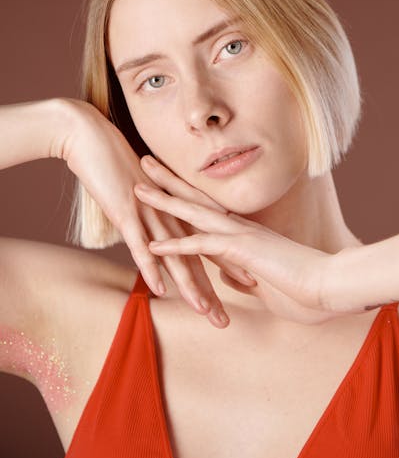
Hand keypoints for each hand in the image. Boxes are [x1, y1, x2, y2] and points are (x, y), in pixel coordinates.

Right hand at [59, 98, 253, 327]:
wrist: (92, 138)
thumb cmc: (113, 165)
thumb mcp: (137, 195)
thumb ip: (150, 214)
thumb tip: (155, 235)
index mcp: (173, 209)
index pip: (203, 245)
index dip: (225, 266)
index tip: (246, 286)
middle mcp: (168, 213)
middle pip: (196, 257)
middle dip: (212, 290)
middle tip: (226, 319)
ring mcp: (149, 213)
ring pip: (175, 255)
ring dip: (190, 286)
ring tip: (205, 312)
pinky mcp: (127, 213)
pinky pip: (141, 245)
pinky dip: (152, 268)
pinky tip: (161, 290)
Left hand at [133, 181, 339, 324]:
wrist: (330, 282)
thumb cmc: (304, 286)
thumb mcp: (266, 283)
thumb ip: (244, 276)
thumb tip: (229, 278)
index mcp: (244, 231)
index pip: (207, 207)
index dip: (184, 193)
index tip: (165, 180)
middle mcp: (239, 226)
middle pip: (195, 197)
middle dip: (167, 180)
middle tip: (144, 162)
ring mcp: (240, 235)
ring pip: (193, 213)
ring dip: (164, 202)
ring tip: (136, 189)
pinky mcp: (242, 250)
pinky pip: (202, 246)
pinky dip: (176, 246)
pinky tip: (152, 246)